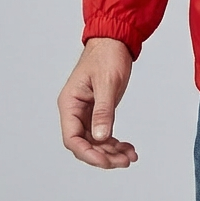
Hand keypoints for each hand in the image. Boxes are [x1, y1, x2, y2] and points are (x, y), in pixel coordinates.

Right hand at [57, 37, 137, 168]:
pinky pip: (104, 133)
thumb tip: (100, 137)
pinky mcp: (99, 110)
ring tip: (129, 156)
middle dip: (103, 155)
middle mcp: (75, 110)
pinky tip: (128, 149)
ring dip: (111, 152)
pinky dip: (115, 143)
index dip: (88, 153)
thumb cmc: (107, 54)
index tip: (105, 160)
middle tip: (123, 161)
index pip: (72, 138)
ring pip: (95, 141)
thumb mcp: (106, 82)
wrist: (116, 39)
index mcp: (70, 103)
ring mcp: (87, 111)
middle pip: (84, 144)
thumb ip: (103, 110)